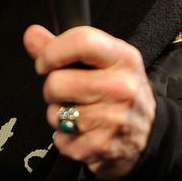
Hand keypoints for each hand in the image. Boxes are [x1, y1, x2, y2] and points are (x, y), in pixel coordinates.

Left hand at [24, 24, 155, 180]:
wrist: (150, 134)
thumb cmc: (119, 92)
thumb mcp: (102, 63)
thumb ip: (63, 47)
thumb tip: (32, 34)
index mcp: (123, 57)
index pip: (82, 42)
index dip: (52, 52)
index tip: (45, 63)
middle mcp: (122, 86)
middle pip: (58, 82)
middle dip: (52, 89)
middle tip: (67, 93)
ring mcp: (115, 118)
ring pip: (55, 113)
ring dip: (58, 115)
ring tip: (79, 114)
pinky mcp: (103, 146)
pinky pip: (61, 139)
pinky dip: (65, 138)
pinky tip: (83, 132)